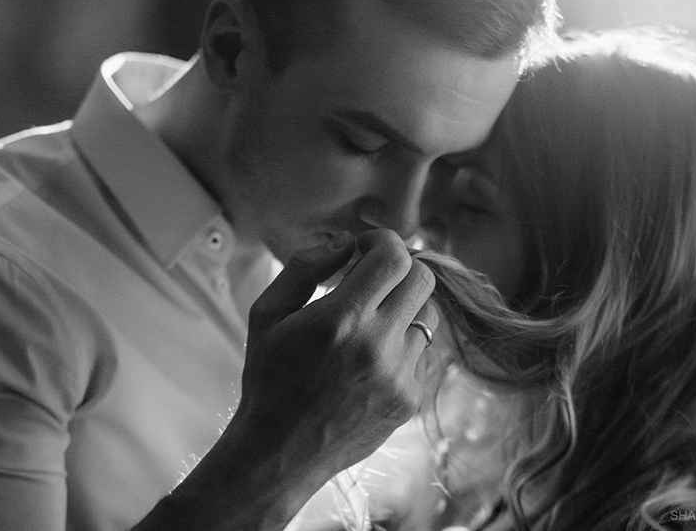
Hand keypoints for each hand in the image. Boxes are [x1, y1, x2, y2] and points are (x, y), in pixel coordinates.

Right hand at [137, 230, 437, 529]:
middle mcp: (378, 345)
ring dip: (404, 306)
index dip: (382, 242)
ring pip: (428, 315)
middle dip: (399, 268)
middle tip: (373, 278)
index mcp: (342, 319)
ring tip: (372, 321)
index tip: (364, 249)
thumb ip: (305, 267)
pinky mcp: (409, 399)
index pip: (394, 256)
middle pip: (423, 278)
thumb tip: (344, 243)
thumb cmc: (269, 378)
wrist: (279, 453)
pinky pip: (422, 353)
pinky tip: (371, 359)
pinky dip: (402, 345)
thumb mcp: (267, 313)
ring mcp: (400, 375)